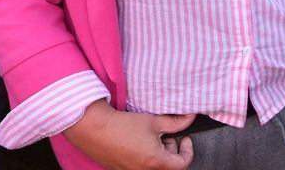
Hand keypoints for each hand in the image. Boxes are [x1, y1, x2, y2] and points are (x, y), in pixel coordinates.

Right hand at [62, 100, 194, 169]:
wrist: (95, 129)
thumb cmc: (123, 126)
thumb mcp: (154, 121)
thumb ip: (175, 122)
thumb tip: (189, 118)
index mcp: (156, 162)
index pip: (182, 164)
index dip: (187, 150)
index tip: (184, 139)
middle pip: (168, 166)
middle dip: (171, 150)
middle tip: (164, 135)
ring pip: (154, 166)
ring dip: (157, 153)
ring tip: (148, 138)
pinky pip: (139, 167)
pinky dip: (144, 156)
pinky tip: (136, 142)